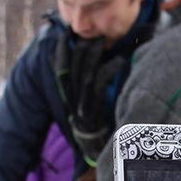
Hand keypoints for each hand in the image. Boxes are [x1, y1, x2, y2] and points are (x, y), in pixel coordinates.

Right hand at [54, 35, 123, 159]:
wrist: (97, 148)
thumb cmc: (95, 121)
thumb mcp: (86, 101)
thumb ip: (85, 83)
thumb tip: (89, 61)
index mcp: (69, 94)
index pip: (59, 67)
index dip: (61, 49)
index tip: (67, 32)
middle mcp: (72, 98)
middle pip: (72, 66)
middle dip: (80, 47)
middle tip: (93, 33)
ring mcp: (83, 104)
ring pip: (84, 73)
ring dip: (92, 54)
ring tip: (102, 40)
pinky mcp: (95, 109)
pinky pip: (100, 85)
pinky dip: (109, 69)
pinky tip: (120, 60)